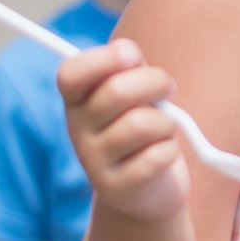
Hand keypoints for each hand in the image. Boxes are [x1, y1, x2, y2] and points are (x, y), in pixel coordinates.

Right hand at [56, 40, 190, 222]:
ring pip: (140, 124)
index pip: (69, 74)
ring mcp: (93, 163)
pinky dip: (170, 150)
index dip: (101, 59)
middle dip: (156, 82)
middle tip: (168, 90)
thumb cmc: (143, 125)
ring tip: (164, 129)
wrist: (148, 188)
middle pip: (115, 92)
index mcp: (77, 101)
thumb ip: (130, 66)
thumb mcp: (136, 90)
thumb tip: (127, 52)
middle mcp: (77, 131)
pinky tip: (162, 155)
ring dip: (166, 122)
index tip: (132, 57)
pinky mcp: (116, 188)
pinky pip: (156, 156)